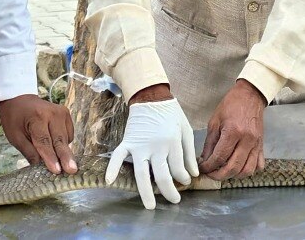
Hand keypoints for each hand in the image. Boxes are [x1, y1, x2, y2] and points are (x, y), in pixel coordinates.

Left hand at [0, 95, 77, 174]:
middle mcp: (52, 113)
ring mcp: (62, 112)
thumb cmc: (14, 119)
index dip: (50, 158)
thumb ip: (29, 152)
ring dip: (63, 152)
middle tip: (72, 171)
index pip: (44, 142)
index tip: (57, 171)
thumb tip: (41, 168)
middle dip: (65, 157)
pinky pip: (69, 134)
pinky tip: (55, 144)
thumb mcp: (15, 137)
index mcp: (37, 118)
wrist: (19, 98)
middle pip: (59, 140)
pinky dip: (64, 143)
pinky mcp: (66, 114)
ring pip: (66, 139)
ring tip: (59, 161)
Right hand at [106, 87, 197, 209]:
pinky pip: (118, 156)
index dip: (183, 179)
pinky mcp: (128, 142)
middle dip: (169, 191)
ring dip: (146, 192)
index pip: (178, 169)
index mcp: (172, 142)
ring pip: (141, 173)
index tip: (185, 182)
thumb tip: (193, 175)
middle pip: (161, 176)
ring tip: (150, 206)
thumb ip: (189, 153)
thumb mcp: (186, 130)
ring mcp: (140, 145)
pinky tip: (110, 181)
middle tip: (174, 200)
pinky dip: (112, 168)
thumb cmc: (171, 114)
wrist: (151, 97)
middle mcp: (156, 146)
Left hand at [199, 79, 266, 180]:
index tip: (203, 168)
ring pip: (247, 170)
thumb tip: (205, 159)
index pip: (220, 157)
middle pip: (233, 168)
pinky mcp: (261, 145)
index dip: (209, 166)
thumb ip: (210, 142)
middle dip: (219, 175)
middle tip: (211, 174)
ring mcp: (256, 144)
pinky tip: (239, 166)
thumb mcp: (215, 121)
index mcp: (233, 132)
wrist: (251, 95)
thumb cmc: (231, 105)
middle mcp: (247, 140)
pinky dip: (249, 170)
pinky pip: (258, 165)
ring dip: (234, 175)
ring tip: (224, 171)